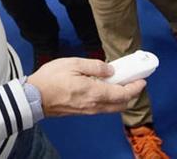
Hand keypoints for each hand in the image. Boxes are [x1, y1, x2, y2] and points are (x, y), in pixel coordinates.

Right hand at [27, 58, 146, 116]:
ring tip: (120, 83)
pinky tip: (105, 88)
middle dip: (131, 94)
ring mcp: (88, 110)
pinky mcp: (82, 112)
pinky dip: (110, 100)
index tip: (142, 80)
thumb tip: (111, 70)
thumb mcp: (73, 63)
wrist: (34, 97)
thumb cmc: (51, 79)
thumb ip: (95, 66)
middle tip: (133, 81)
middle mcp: (94, 105)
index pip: (123, 94)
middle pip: (121, 105)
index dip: (136, 87)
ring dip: (120, 98)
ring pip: (112, 108)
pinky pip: (102, 108)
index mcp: (95, 93)